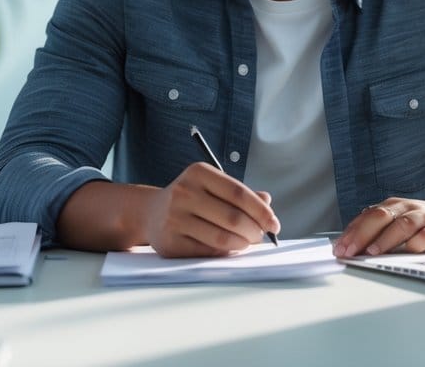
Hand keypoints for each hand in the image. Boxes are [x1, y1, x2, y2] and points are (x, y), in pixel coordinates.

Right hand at [144, 162, 279, 257]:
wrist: (150, 213)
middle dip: (255, 230)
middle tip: (261, 236)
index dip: (261, 211)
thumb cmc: (191, 199)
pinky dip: (225, 252)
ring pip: (221, 238)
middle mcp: (184, 192)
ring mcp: (174, 218)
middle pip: (233, 217)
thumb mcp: (213, 187)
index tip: (274, 223)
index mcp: (198, 173)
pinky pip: (207, 251)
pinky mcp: (169, 242)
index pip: (239, 193)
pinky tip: (230, 248)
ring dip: (242, 243)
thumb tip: (267, 202)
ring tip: (247, 242)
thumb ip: (241, 194)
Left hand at [333, 197, 424, 257]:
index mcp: (392, 206)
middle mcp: (406, 208)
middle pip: (381, 217)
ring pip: (402, 225)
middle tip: (350, 251)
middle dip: (362, 235)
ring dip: (385, 239)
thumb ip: (375, 230)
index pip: (367, 216)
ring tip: (372, 252)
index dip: (352, 232)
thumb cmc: (419, 224)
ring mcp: (424, 217)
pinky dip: (416, 243)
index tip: (340, 248)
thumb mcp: (396, 222)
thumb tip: (347, 245)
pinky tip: (407, 251)